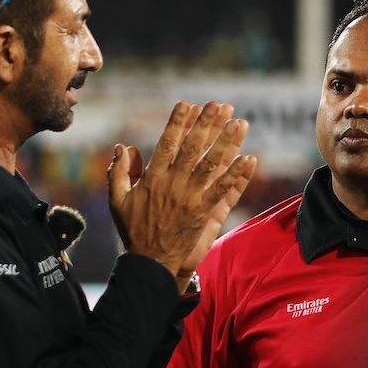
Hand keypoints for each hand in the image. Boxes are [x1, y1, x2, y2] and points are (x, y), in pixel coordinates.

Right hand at [107, 101, 257, 291]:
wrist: (151, 263)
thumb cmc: (134, 231)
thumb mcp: (118, 201)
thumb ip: (119, 172)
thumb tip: (124, 147)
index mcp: (153, 178)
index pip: (167, 143)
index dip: (178, 123)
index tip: (188, 104)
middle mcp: (173, 184)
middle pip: (194, 148)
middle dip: (207, 124)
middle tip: (219, 104)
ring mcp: (191, 198)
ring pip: (213, 165)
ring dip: (228, 143)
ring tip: (241, 123)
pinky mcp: (205, 213)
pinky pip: (224, 191)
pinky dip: (238, 175)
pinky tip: (250, 159)